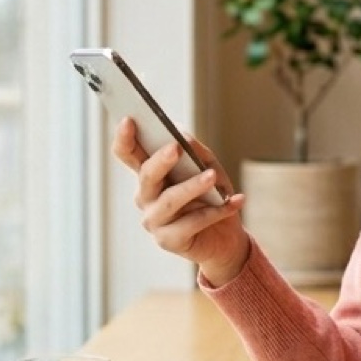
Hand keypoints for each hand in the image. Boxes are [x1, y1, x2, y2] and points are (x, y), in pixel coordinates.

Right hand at [111, 118, 250, 284]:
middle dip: (160, 161)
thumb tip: (182, 136)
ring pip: (169, 200)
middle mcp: (146, 197)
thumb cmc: (213, 198)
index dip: (124, 138)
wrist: (227, 238)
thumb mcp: (209, 168)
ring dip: (192, 186)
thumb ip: (195, 152)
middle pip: (146, 175)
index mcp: (150, 175)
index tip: (129, 119)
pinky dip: (217, 211)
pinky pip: (192, 222)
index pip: (128, 154)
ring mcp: (154, 221)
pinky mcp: (169, 240)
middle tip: (175, 148)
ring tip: (212, 176)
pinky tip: (236, 201)